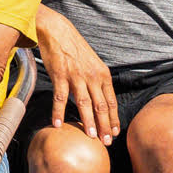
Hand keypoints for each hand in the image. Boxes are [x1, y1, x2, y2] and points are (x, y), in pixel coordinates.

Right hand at [35, 9, 119, 142]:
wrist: (57, 31)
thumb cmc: (74, 47)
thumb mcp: (92, 62)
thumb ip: (95, 80)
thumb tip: (97, 99)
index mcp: (102, 74)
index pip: (111, 101)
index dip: (114, 118)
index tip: (115, 132)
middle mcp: (92, 76)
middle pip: (101, 106)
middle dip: (105, 125)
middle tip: (106, 142)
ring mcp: (76, 76)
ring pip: (84, 103)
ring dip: (88, 122)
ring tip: (91, 137)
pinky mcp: (60, 75)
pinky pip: (60, 97)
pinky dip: (59, 112)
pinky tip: (58, 124)